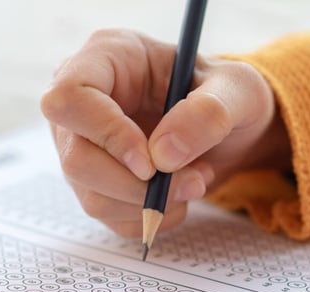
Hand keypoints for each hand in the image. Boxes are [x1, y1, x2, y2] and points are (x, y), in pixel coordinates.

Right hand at [41, 29, 289, 236]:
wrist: (230, 128)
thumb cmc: (227, 95)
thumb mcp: (239, 91)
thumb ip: (209, 112)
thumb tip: (164, 155)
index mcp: (108, 57)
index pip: (70, 96)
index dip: (106, 133)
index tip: (151, 162)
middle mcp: (84, 102)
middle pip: (76, 158)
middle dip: (137, 184)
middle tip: (191, 181)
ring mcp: (82, 144)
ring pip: (92, 195)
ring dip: (150, 203)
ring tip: (195, 181)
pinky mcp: (93, 181)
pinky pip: (108, 215)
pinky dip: (149, 216)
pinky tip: (177, 195)